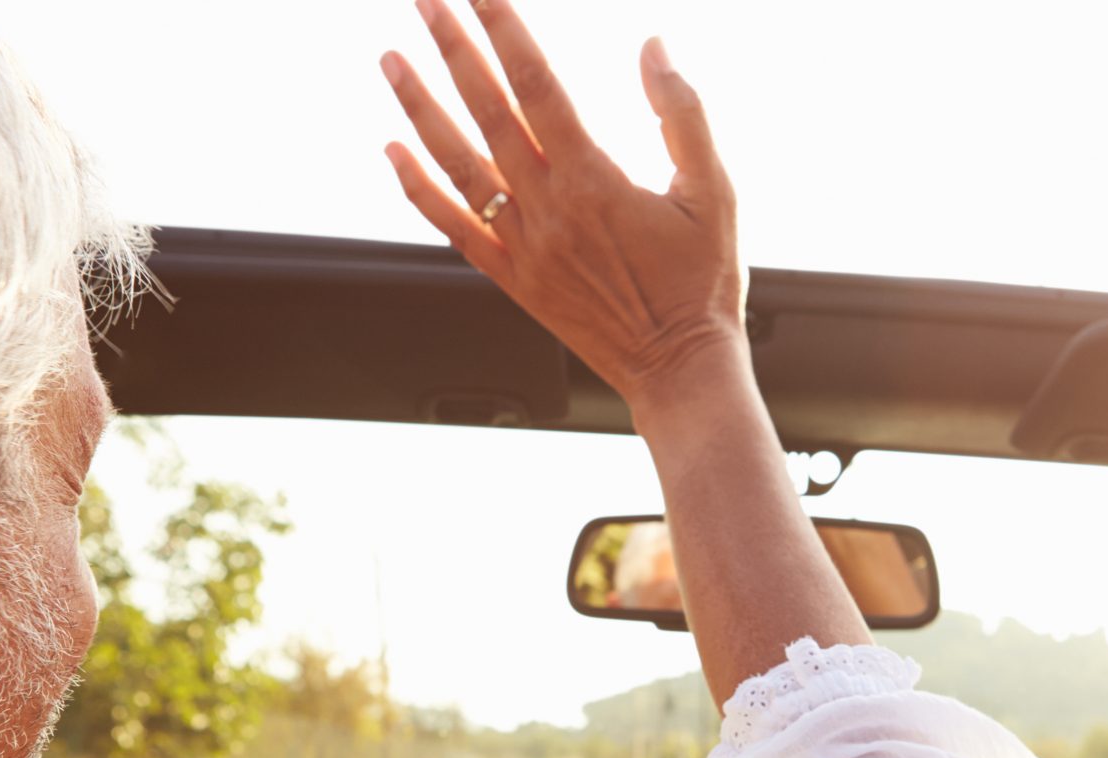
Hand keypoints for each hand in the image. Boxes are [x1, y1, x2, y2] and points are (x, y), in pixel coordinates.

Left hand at [379, 0, 746, 416]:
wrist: (680, 370)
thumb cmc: (702, 285)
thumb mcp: (716, 193)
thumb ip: (683, 115)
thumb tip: (653, 48)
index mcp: (594, 179)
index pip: (537, 84)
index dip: (506, 29)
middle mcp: (548, 210)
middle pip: (486, 111)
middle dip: (453, 48)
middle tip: (426, 1)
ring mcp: (524, 247)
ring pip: (457, 163)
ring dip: (419, 107)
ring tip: (391, 59)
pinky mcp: (514, 280)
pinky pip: (454, 227)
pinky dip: (419, 188)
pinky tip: (394, 152)